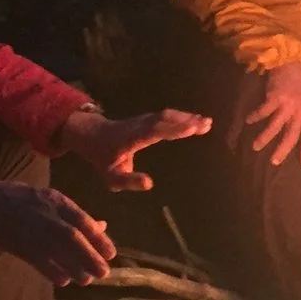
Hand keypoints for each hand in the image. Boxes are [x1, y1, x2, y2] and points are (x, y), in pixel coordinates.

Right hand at [0, 176, 115, 283]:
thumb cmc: (23, 201)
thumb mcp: (52, 200)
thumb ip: (76, 214)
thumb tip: (102, 226)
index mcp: (58, 202)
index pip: (85, 223)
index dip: (100, 240)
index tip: (111, 254)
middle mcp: (48, 216)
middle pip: (76, 241)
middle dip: (92, 258)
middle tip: (104, 272)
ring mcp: (35, 232)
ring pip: (61, 254)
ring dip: (77, 269)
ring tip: (86, 279)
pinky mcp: (22, 247)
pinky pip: (43, 264)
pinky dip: (55, 273)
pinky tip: (64, 280)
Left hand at [58, 107, 210, 192]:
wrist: (93, 136)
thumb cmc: (104, 160)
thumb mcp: (112, 177)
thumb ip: (129, 181)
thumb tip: (150, 184)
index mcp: (131, 139)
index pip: (154, 131)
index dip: (172, 129)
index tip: (191, 128)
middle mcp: (139, 125)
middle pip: (163, 119)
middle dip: (185, 121)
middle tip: (206, 124)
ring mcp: (143, 120)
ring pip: (166, 115)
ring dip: (187, 117)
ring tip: (207, 123)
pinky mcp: (148, 119)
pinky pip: (166, 116)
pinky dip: (182, 117)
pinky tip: (197, 121)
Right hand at [248, 62, 300, 166]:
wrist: (293, 65)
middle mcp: (299, 111)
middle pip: (291, 134)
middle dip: (282, 149)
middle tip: (274, 162)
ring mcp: (287, 104)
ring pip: (275, 125)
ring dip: (265, 137)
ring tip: (256, 147)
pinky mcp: (275, 97)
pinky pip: (264, 110)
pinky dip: (256, 116)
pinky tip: (248, 121)